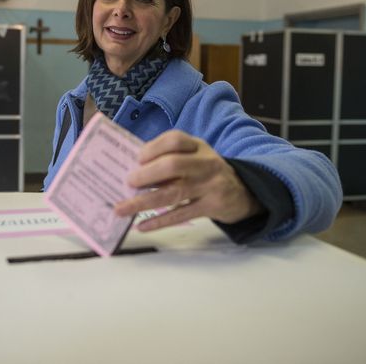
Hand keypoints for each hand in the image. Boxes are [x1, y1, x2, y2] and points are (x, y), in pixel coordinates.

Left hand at [113, 130, 261, 231]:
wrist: (244, 192)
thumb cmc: (208, 172)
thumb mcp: (196, 156)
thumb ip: (170, 159)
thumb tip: (132, 170)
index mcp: (198, 147)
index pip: (175, 140)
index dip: (153, 148)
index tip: (137, 158)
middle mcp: (205, 164)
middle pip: (173, 165)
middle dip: (146, 174)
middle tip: (128, 182)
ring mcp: (210, 186)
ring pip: (173, 193)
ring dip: (144, 201)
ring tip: (122, 209)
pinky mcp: (211, 207)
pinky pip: (180, 215)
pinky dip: (159, 221)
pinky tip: (141, 225)